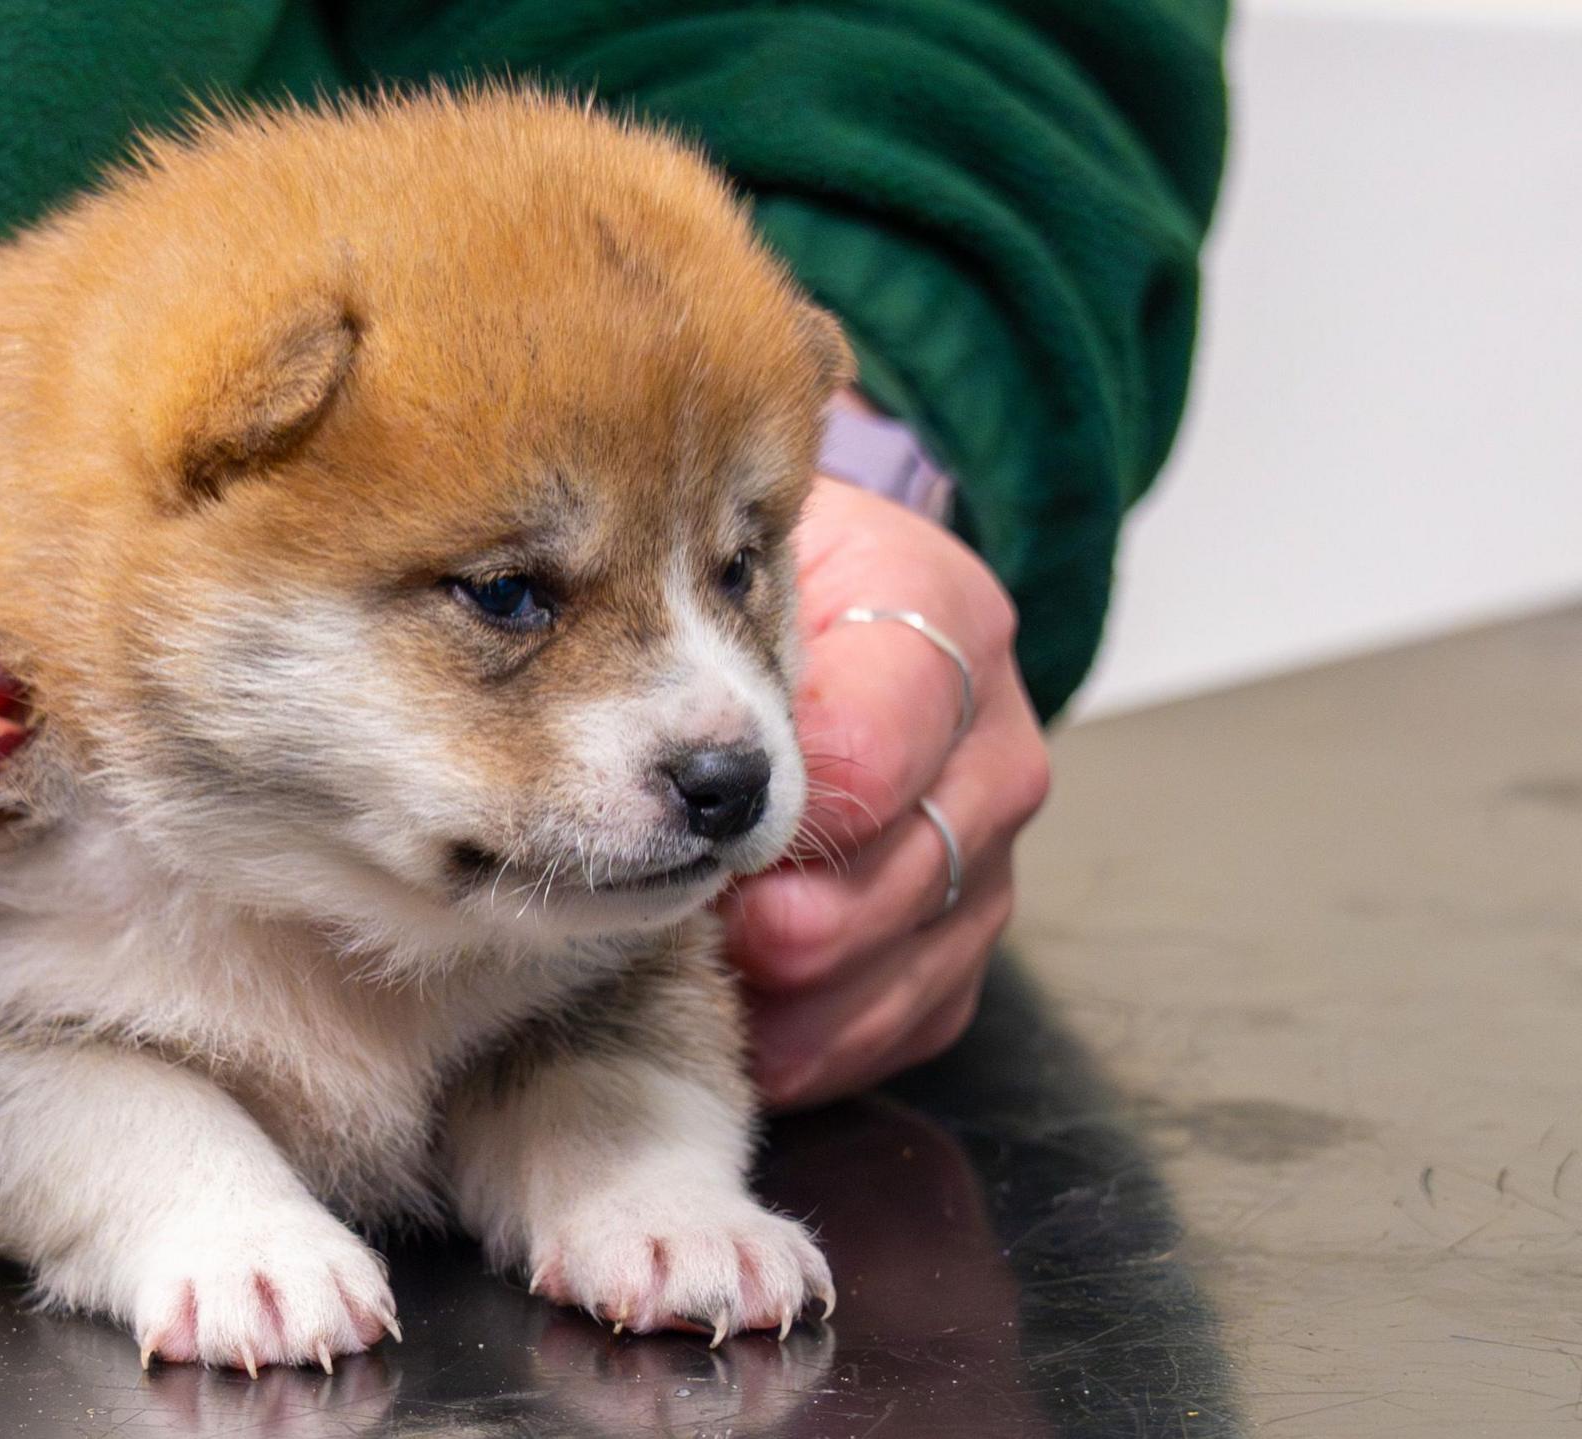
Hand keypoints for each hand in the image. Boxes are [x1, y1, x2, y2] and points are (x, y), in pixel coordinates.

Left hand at [724, 476, 1050, 1108]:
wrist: (807, 603)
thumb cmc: (737, 577)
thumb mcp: (716, 551)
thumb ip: (707, 619)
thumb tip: (677, 756)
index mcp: (937, 612)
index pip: (876, 738)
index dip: (788, 812)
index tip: (707, 840)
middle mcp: (989, 732)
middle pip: (917, 864)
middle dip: (803, 921)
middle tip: (711, 934)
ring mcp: (988, 840)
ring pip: (927, 953)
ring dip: (818, 995)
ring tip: (726, 993)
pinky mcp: (965, 924)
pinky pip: (923, 1012)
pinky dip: (836, 1041)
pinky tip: (758, 1037)